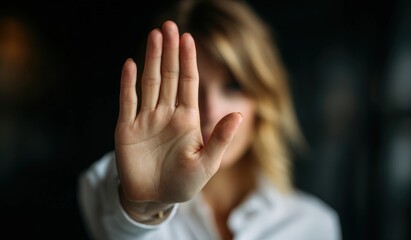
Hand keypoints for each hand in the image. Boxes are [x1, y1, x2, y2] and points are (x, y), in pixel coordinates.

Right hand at [114, 21, 241, 204]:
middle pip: (169, 76)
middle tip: (169, 26)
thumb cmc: (183, 184)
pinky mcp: (127, 129)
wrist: (154, 199)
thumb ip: (220, 139)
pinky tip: (130, 64)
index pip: (188, 83)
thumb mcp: (206, 164)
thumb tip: (239, 114)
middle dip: (170, 51)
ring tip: (155, 36)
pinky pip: (127, 102)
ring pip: (149, 83)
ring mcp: (146, 120)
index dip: (189, 61)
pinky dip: (127, 83)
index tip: (188, 38)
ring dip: (152, 59)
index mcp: (186, 119)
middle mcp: (166, 114)